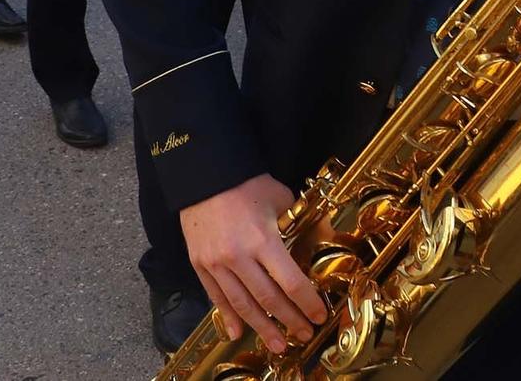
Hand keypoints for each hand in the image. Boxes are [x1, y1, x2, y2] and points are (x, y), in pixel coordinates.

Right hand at [180, 174, 327, 350]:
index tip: (319, 315)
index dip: (307, 302)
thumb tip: (316, 237)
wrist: (205, 175)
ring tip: (278, 345)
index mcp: (263, 239)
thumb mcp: (280, 198)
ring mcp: (217, 263)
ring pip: (243, 305)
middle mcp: (239, 256)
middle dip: (290, 321)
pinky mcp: (201, 265)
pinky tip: (239, 332)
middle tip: (304, 335)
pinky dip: (228, 317)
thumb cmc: (247, 184)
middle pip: (269, 299)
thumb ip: (295, 222)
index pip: (291, 282)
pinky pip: (216, 297)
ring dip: (262, 328)